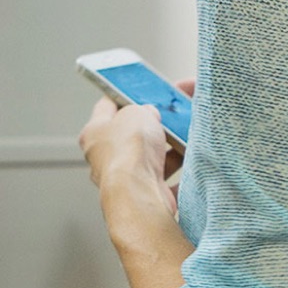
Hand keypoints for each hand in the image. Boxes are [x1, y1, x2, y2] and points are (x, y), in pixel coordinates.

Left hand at [77, 77, 194, 192]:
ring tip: (187, 136)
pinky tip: (193, 162)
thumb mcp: (137, 112)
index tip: (140, 91)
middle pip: (130, 135)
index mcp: (94, 134)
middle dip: (151, 125)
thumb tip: (149, 115)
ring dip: (168, 149)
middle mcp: (104, 159)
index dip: (124, 96)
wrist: (139, 193)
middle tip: (170, 115)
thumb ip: (143, 109)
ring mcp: (124, 180)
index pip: (107, 107)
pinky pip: (165, 180)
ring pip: (150, 159)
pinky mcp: (144, 196)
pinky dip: (180, 173)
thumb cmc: (129, 151)